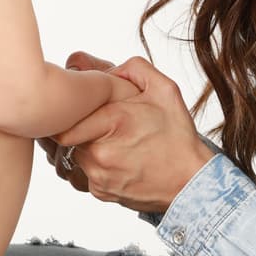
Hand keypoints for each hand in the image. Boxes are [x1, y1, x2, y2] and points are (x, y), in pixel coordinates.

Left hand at [39, 50, 216, 215]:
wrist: (191, 183)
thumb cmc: (178, 137)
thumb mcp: (164, 90)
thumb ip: (131, 68)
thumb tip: (89, 63)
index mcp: (114, 122)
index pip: (64, 116)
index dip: (65, 109)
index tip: (74, 106)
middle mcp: (100, 153)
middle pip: (65, 133)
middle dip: (76, 124)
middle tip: (95, 120)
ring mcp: (98, 176)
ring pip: (71, 154)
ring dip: (82, 144)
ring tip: (108, 140)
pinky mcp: (99, 192)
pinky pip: (82, 173)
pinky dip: (92, 164)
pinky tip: (114, 158)